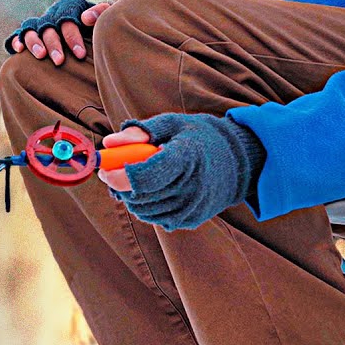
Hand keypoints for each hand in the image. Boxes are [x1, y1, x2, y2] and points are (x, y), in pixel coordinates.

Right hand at [6, 0, 112, 65]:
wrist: (91, 33)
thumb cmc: (99, 27)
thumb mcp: (107, 16)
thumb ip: (102, 11)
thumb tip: (86, 18)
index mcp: (70, 8)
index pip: (68, 20)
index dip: (72, 36)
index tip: (80, 54)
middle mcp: (53, 15)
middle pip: (49, 28)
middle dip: (54, 45)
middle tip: (60, 61)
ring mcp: (40, 25)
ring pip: (32, 31)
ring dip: (35, 43)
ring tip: (40, 56)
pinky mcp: (29, 34)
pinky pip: (20, 35)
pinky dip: (18, 41)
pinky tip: (19, 50)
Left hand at [101, 113, 267, 230]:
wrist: (239, 162)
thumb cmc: (200, 138)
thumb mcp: (173, 124)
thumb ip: (140, 131)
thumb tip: (109, 142)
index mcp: (187, 159)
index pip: (143, 177)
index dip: (118, 175)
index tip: (105, 169)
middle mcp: (191, 188)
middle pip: (138, 196)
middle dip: (121, 184)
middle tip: (118, 170)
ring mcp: (191, 208)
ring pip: (142, 209)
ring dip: (132, 195)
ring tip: (142, 177)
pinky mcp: (189, 220)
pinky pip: (153, 217)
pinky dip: (146, 204)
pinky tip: (157, 189)